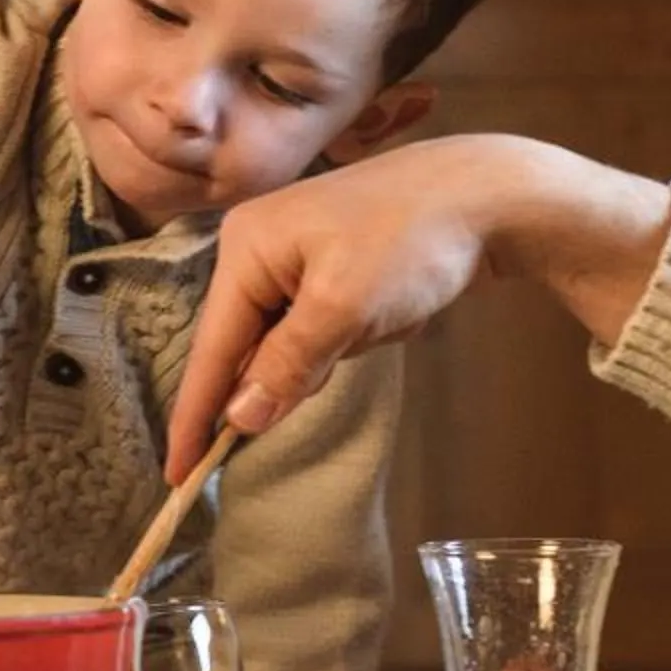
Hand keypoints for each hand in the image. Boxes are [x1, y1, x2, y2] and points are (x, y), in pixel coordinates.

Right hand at [165, 136, 670, 479]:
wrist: (492, 194)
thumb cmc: (413, 241)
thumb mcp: (344, 310)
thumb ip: (287, 366)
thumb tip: (238, 418)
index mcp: (247, 248)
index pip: (211, 349)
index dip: (196, 416)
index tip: (177, 475)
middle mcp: (261, 247)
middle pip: (250, 345)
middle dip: (301, 363)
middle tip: (352, 342)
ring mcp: (298, 254)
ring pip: (296, 341)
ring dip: (343, 345)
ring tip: (392, 307)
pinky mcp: (336, 264)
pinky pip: (329, 325)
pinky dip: (363, 331)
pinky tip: (401, 305)